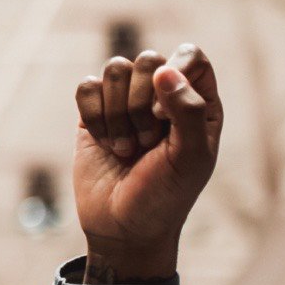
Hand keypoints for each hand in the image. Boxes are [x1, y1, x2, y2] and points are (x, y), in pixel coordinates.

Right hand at [71, 44, 222, 282]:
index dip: (176, 72)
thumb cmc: (166, 196)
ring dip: (117, 113)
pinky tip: (104, 143)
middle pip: (148, 60)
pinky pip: (86, 87)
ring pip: (114, 70)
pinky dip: (94, 115)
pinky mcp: (93, 114)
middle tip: (147, 141)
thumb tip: (164, 70)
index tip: (165, 113)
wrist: (123, 228)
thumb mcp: (191, 159)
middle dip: (141, 102)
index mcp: (197, 103)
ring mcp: (126, 102)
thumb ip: (188, 111)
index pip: (191, 56)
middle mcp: (162, 96)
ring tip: (126, 147)